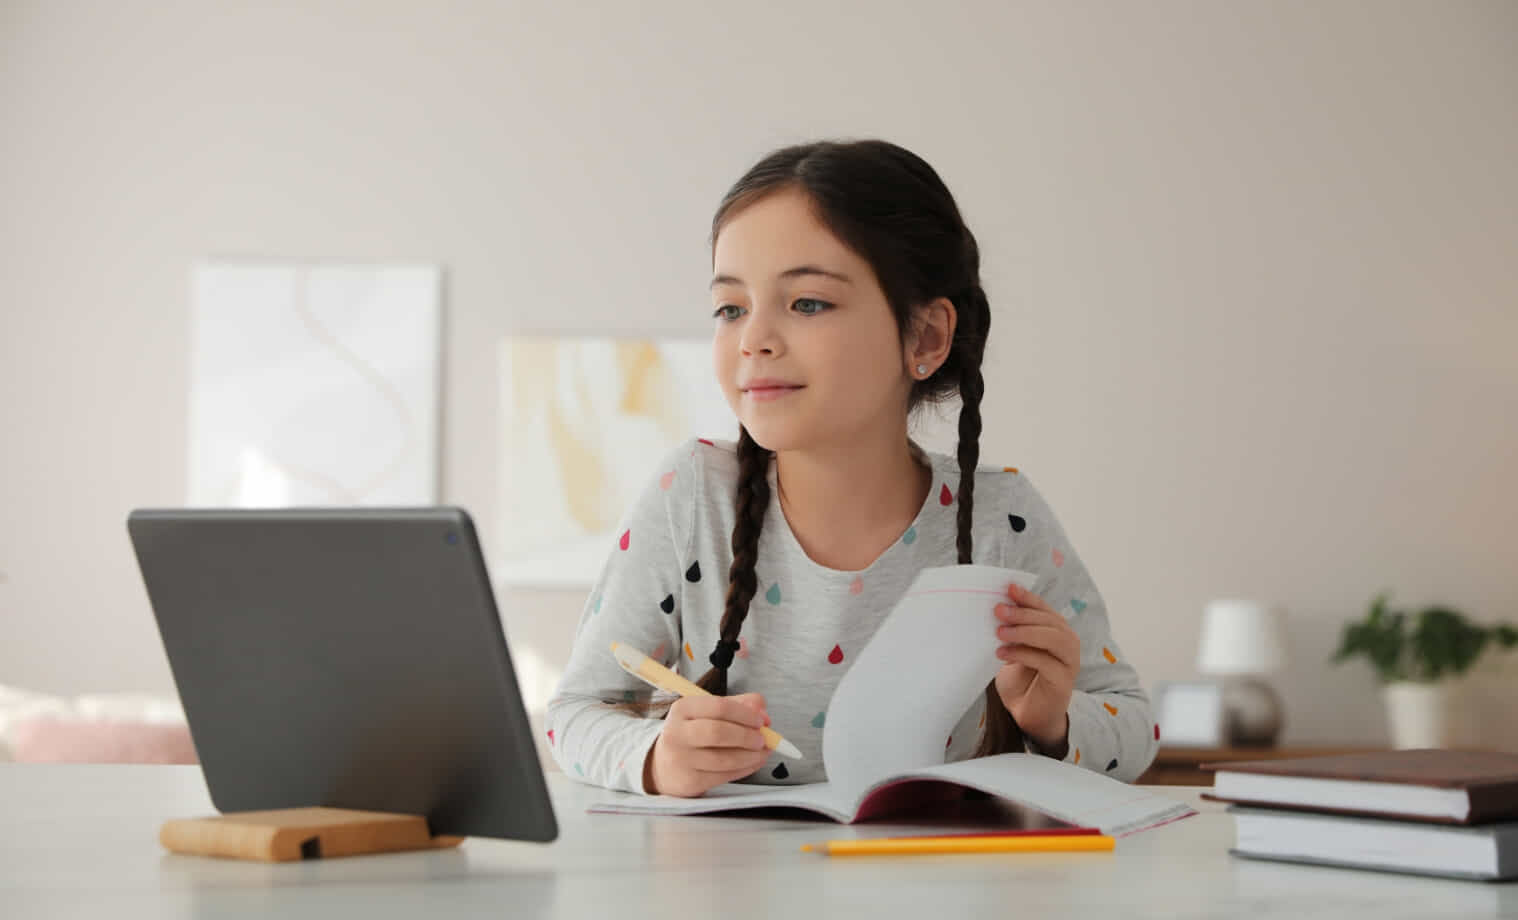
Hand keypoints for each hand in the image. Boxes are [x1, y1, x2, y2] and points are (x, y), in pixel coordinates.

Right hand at [644, 692, 770, 796]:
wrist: (664, 765)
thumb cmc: (693, 733)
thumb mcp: (709, 712)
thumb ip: (738, 705)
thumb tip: (762, 712)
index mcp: (683, 708)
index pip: (719, 706)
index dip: (745, 714)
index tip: (761, 720)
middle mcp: (677, 733)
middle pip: (718, 732)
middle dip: (747, 736)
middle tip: (764, 739)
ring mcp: (681, 759)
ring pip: (724, 759)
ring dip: (751, 756)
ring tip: (763, 752)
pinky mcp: (690, 781)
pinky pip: (724, 776)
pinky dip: (745, 769)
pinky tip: (753, 763)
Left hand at [993, 583, 1078, 754]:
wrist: (1027, 715)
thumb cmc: (1020, 680)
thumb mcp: (1012, 650)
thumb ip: (1010, 631)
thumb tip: (995, 608)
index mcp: (1056, 631)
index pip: (1044, 609)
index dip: (1028, 598)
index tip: (1008, 588)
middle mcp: (1068, 643)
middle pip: (1050, 621)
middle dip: (1023, 613)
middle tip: (998, 610)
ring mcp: (1069, 662)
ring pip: (1054, 638)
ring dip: (1025, 632)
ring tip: (999, 632)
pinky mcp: (1064, 681)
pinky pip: (1046, 662)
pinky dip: (1023, 654)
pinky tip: (1003, 654)